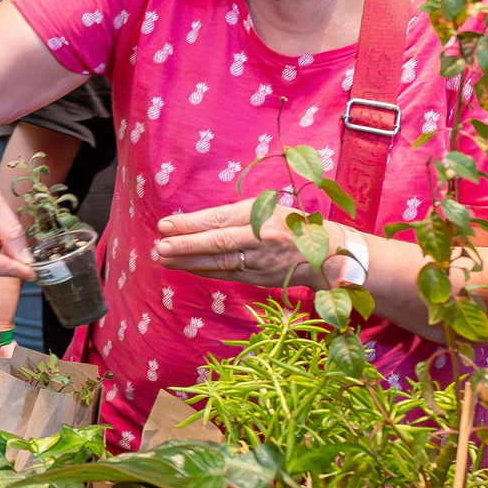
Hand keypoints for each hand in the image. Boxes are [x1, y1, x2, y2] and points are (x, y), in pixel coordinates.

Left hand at [153, 198, 331, 286]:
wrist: (327, 253)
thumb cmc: (289, 224)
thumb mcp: (265, 209)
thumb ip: (233, 215)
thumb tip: (192, 222)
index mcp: (261, 215)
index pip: (220, 220)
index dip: (191, 223)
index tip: (165, 225)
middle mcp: (262, 238)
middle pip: (219, 242)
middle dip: (187, 245)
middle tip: (160, 246)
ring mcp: (263, 261)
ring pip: (221, 262)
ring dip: (190, 262)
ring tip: (164, 259)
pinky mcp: (262, 279)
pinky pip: (228, 275)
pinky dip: (205, 272)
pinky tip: (186, 268)